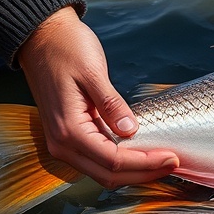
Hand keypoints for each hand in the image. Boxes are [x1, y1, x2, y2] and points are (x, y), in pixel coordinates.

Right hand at [17, 7, 178, 188]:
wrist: (41, 38)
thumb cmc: (66, 49)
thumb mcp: (93, 72)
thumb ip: (112, 104)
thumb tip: (131, 130)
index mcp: (68, 130)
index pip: (113, 161)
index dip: (145, 163)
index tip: (172, 158)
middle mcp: (61, 144)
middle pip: (108, 175)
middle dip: (143, 173)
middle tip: (173, 163)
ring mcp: (62, 143)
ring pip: (102, 172)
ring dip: (133, 172)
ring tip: (161, 162)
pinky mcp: (68, 137)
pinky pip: (97, 160)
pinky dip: (121, 163)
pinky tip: (141, 154)